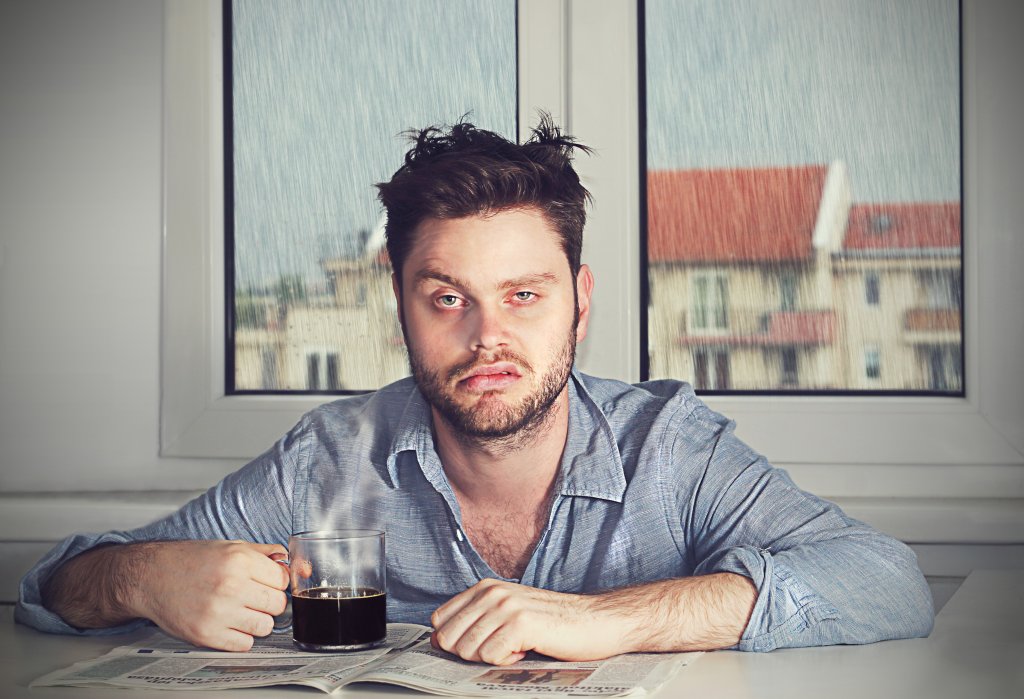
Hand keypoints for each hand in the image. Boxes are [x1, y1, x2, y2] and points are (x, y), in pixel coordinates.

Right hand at [128, 540, 289, 650]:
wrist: (152, 576)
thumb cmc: (192, 560)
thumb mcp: (232, 546)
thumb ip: (265, 554)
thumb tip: (293, 563)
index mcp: (239, 561)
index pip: (283, 580)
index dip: (276, 582)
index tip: (266, 583)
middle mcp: (231, 586)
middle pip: (278, 605)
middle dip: (269, 602)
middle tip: (254, 598)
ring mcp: (218, 613)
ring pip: (265, 627)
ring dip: (257, 621)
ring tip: (241, 611)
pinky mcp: (206, 634)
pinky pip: (244, 644)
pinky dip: (240, 637)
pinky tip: (229, 623)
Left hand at [429, 579, 628, 665]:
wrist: (595, 621)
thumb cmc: (553, 623)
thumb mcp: (507, 613)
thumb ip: (474, 621)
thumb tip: (437, 640)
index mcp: (485, 587)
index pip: (440, 620)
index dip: (453, 641)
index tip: (479, 645)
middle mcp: (492, 592)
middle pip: (449, 638)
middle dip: (470, 653)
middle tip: (501, 648)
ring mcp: (506, 607)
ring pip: (468, 650)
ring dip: (492, 658)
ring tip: (517, 646)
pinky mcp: (521, 624)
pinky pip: (491, 657)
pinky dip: (507, 663)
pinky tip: (527, 650)